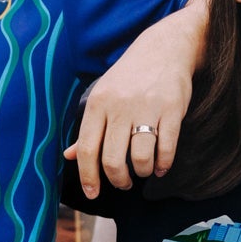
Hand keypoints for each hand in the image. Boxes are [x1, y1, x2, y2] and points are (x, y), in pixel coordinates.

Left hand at [65, 0, 208, 197]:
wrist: (164, 48)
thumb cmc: (130, 77)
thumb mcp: (103, 97)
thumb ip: (88, 128)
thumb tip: (68, 156)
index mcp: (98, 104)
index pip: (87, 149)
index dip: (89, 177)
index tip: (93, 193)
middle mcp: (119, 106)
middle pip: (113, 159)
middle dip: (118, 180)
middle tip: (123, 183)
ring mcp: (146, 107)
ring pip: (140, 158)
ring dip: (142, 173)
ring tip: (143, 171)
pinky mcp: (172, 109)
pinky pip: (166, 148)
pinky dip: (163, 164)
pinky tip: (160, 166)